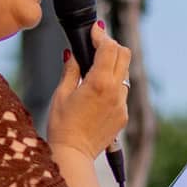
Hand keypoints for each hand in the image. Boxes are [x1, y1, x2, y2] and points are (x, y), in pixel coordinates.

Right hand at [44, 21, 130, 161]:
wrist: (73, 155)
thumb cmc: (62, 126)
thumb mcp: (61, 94)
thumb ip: (71, 69)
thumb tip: (73, 53)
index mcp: (99, 83)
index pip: (108, 47)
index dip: (101, 35)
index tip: (93, 30)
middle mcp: (115, 92)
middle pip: (124, 55)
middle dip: (111, 46)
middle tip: (96, 46)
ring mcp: (122, 104)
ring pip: (124, 73)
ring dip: (112, 66)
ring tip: (95, 69)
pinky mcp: (123, 115)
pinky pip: (122, 92)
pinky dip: (112, 85)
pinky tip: (97, 91)